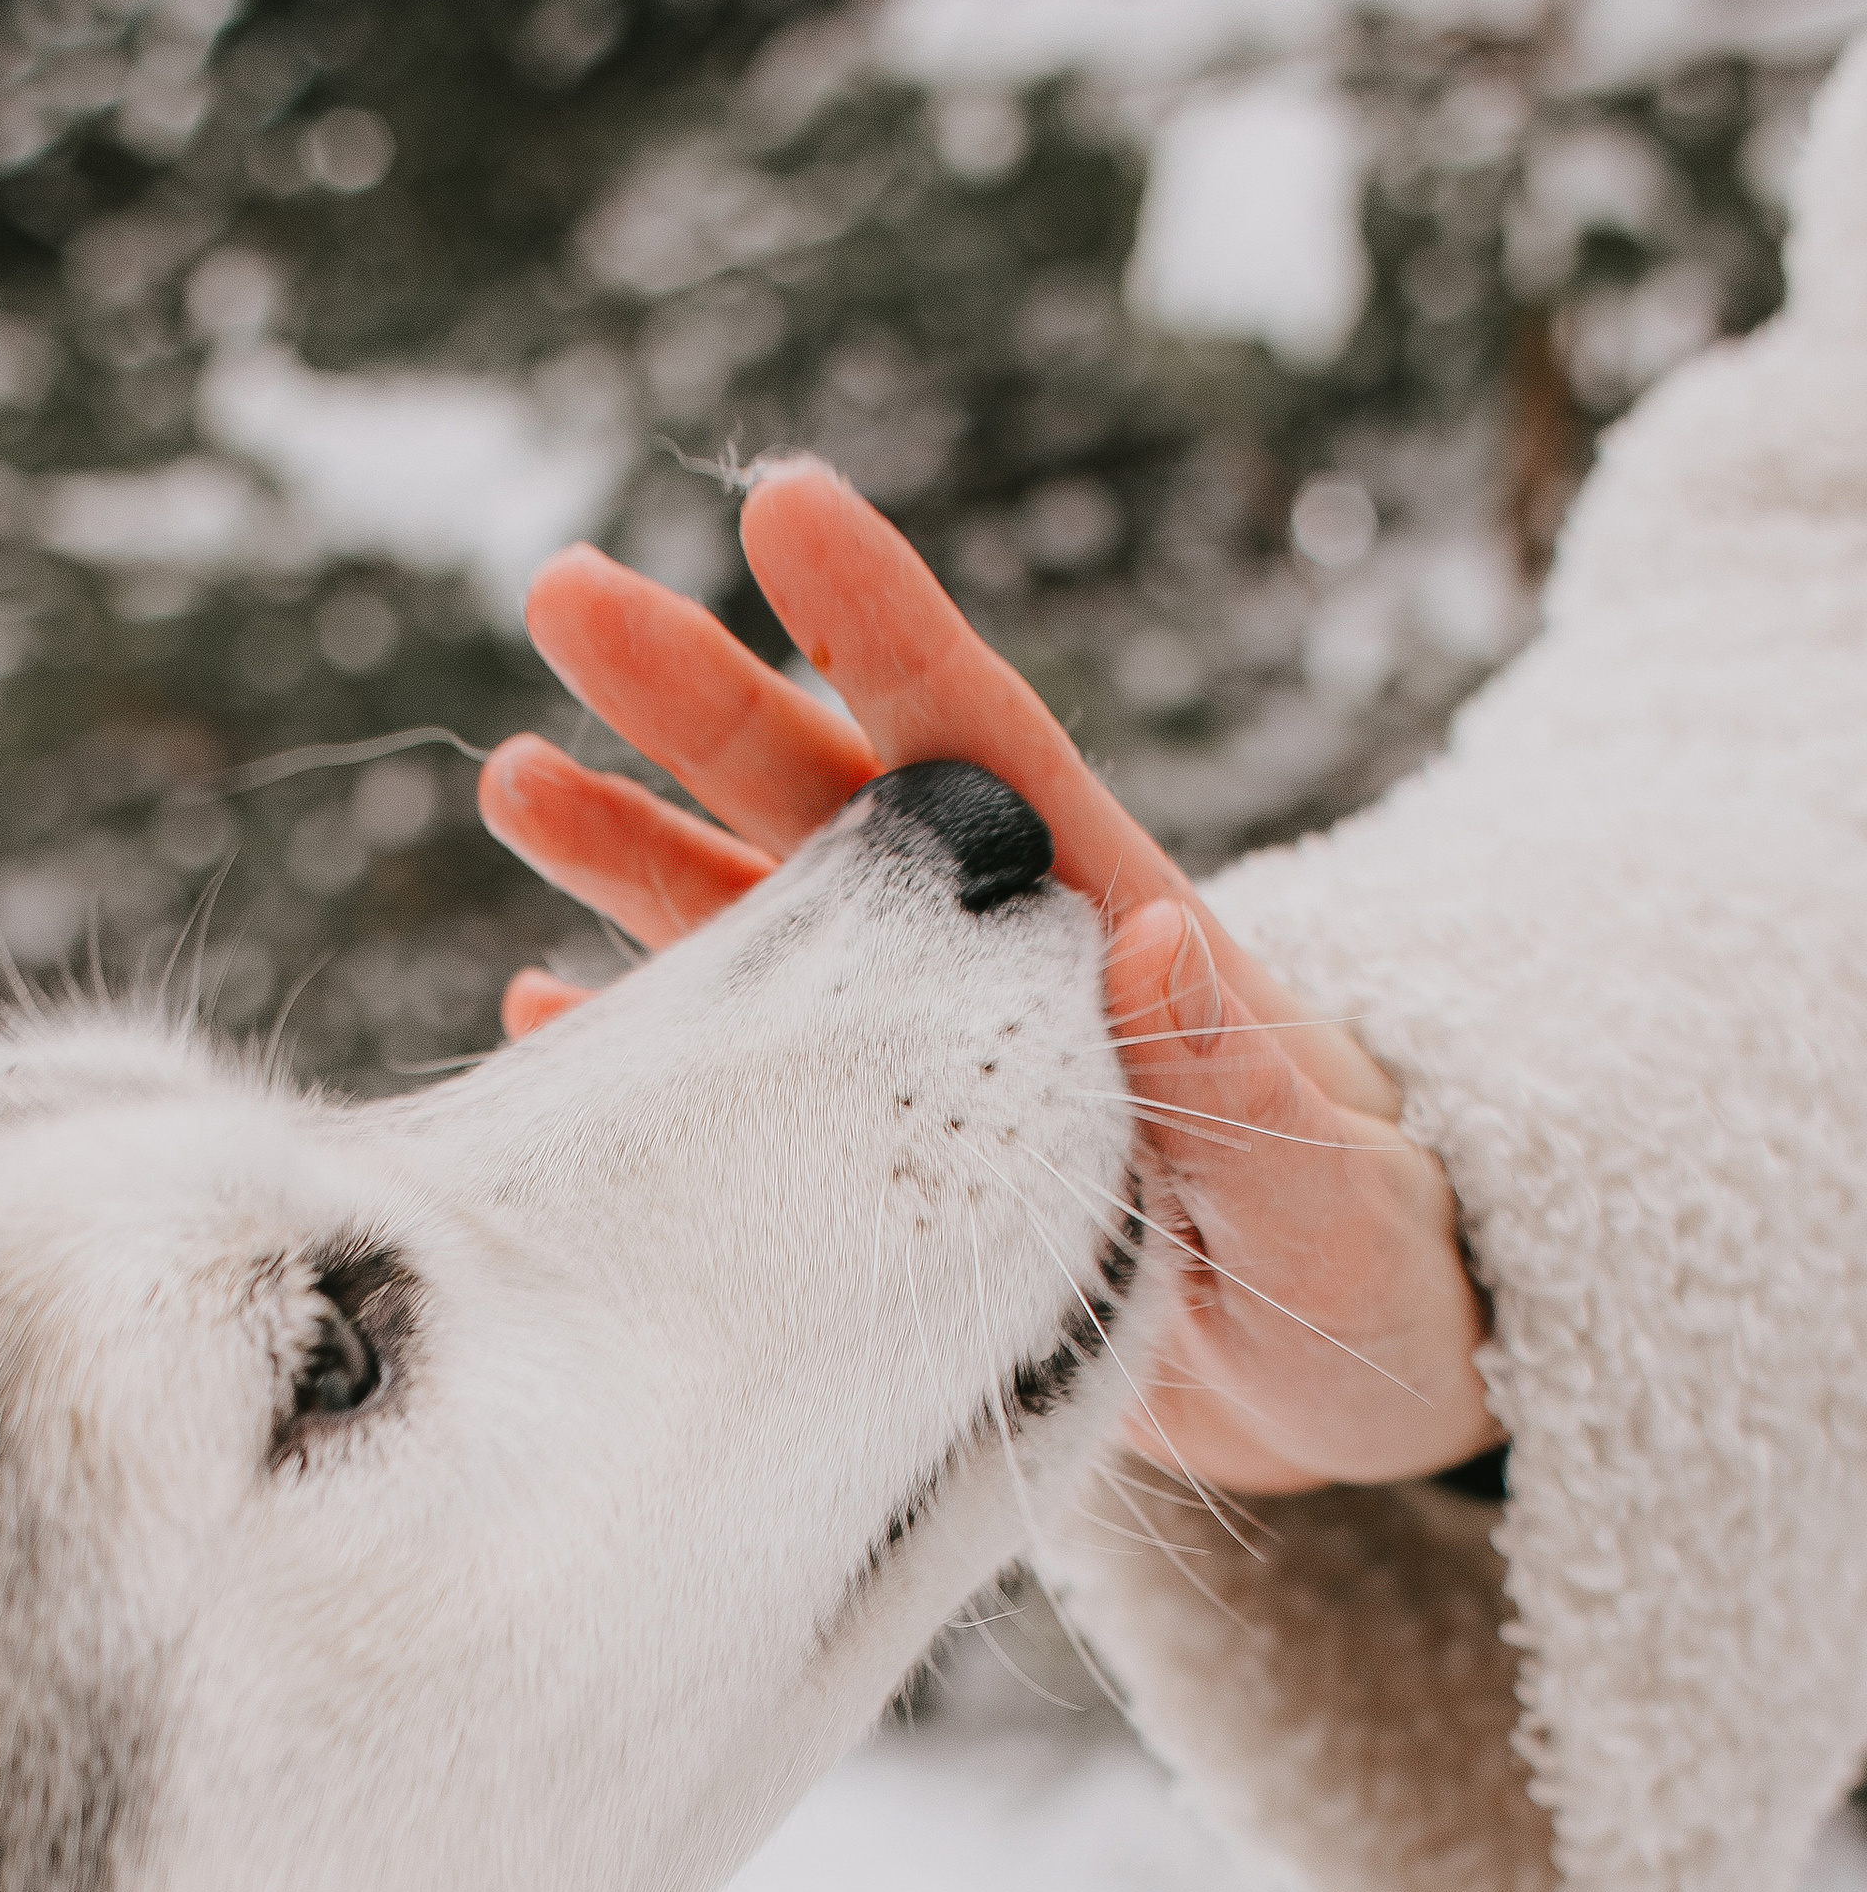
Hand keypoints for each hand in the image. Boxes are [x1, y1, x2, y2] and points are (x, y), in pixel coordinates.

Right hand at [477, 456, 1498, 1498]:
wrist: (1349, 1390)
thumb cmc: (1377, 1274)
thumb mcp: (1341, 1195)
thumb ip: (1248, 1081)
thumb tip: (1157, 939)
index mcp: (1116, 931)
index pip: (985, 748)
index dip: (883, 624)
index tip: (783, 501)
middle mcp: (1003, 976)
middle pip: (829, 807)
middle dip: (696, 698)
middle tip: (562, 591)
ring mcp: (939, 1076)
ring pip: (764, 933)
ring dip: (636, 859)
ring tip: (515, 777)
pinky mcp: (898, 1183)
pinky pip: (754, 1100)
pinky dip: (658, 1062)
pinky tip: (550, 1018)